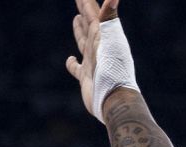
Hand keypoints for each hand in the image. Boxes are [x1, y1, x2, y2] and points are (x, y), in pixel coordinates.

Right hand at [66, 0, 119, 115]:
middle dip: (85, 10)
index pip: (94, 14)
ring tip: (76, 19)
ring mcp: (92, 62)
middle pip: (89, 24)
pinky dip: (72, 63)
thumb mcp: (111, 39)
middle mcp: (98, 47)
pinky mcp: (86, 78)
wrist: (115, 98)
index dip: (86, 2)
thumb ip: (109, 17)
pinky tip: (70, 59)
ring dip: (79, 30)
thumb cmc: (114, 69)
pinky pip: (77, 68)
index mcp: (103, 36)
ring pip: (83, 41)